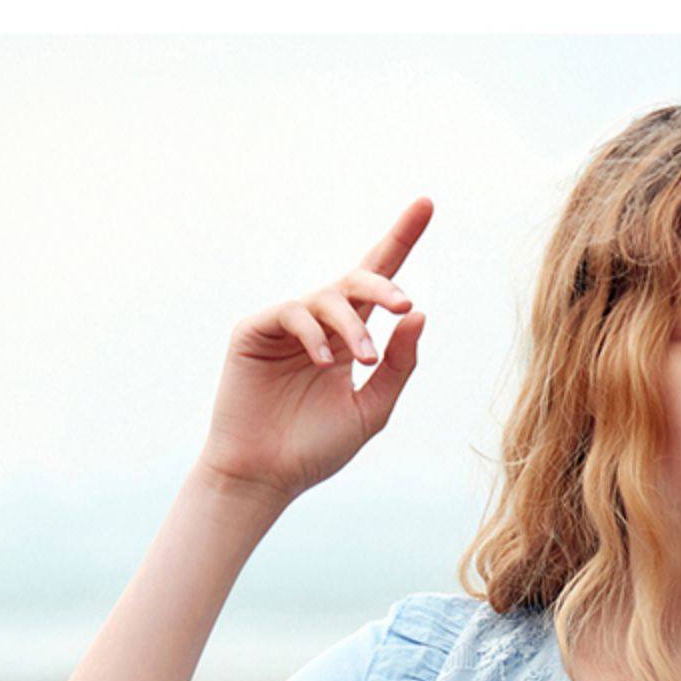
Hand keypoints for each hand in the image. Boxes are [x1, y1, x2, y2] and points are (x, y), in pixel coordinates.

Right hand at [197, 196, 433, 507]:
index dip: (401, 240)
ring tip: (361, 359)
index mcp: (350, 339)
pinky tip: (323, 361)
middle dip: (384, 284)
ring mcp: (286, 324)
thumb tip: (419, 315)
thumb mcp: (371, 409)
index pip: (379, 282)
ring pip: (327, 297)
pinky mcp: (254, 329)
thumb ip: (397, 365)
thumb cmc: (315, 448)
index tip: (426, 204)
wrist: (265, 476)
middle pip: (357, 280)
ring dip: (352, 326)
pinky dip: (313, 333)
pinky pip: (291, 312)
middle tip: (404, 303)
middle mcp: (320, 324)